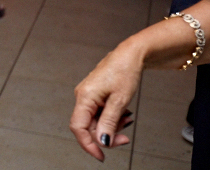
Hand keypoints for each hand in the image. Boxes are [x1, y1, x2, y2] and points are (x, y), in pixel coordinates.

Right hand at [70, 43, 141, 160]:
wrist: (131, 55)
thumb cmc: (124, 71)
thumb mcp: (120, 100)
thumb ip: (109, 122)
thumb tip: (102, 141)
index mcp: (84, 96)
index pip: (78, 127)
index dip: (88, 144)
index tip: (101, 156)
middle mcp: (83, 96)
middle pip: (88, 126)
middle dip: (106, 135)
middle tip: (124, 138)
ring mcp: (88, 95)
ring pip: (96, 121)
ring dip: (112, 126)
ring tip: (127, 119)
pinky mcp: (95, 95)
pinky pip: (100, 113)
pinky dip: (112, 118)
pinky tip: (123, 113)